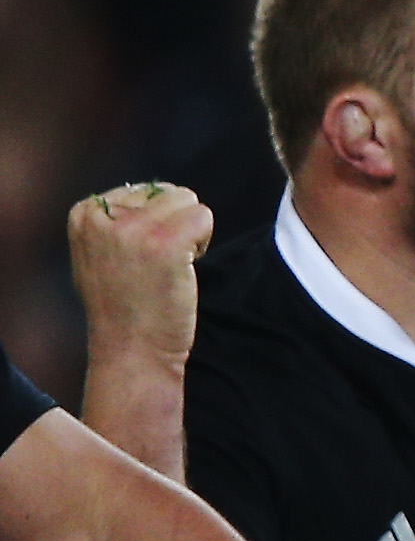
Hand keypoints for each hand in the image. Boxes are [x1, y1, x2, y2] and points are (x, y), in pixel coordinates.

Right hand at [67, 184, 211, 372]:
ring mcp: (133, 229)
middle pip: (169, 193)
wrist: (130, 349)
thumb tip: (150, 191)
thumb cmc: (123, 305)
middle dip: (174, 225)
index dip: (154, 223)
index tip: (138, 258)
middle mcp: (102, 217)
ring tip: (169, 267)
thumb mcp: (99, 253)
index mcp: (83, 213)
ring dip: (190, 234)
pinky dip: (203, 242)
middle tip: (157, 265)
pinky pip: (204, 218)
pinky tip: (183, 269)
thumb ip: (116, 221)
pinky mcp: (164, 243)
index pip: (144, 191)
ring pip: (190, 202)